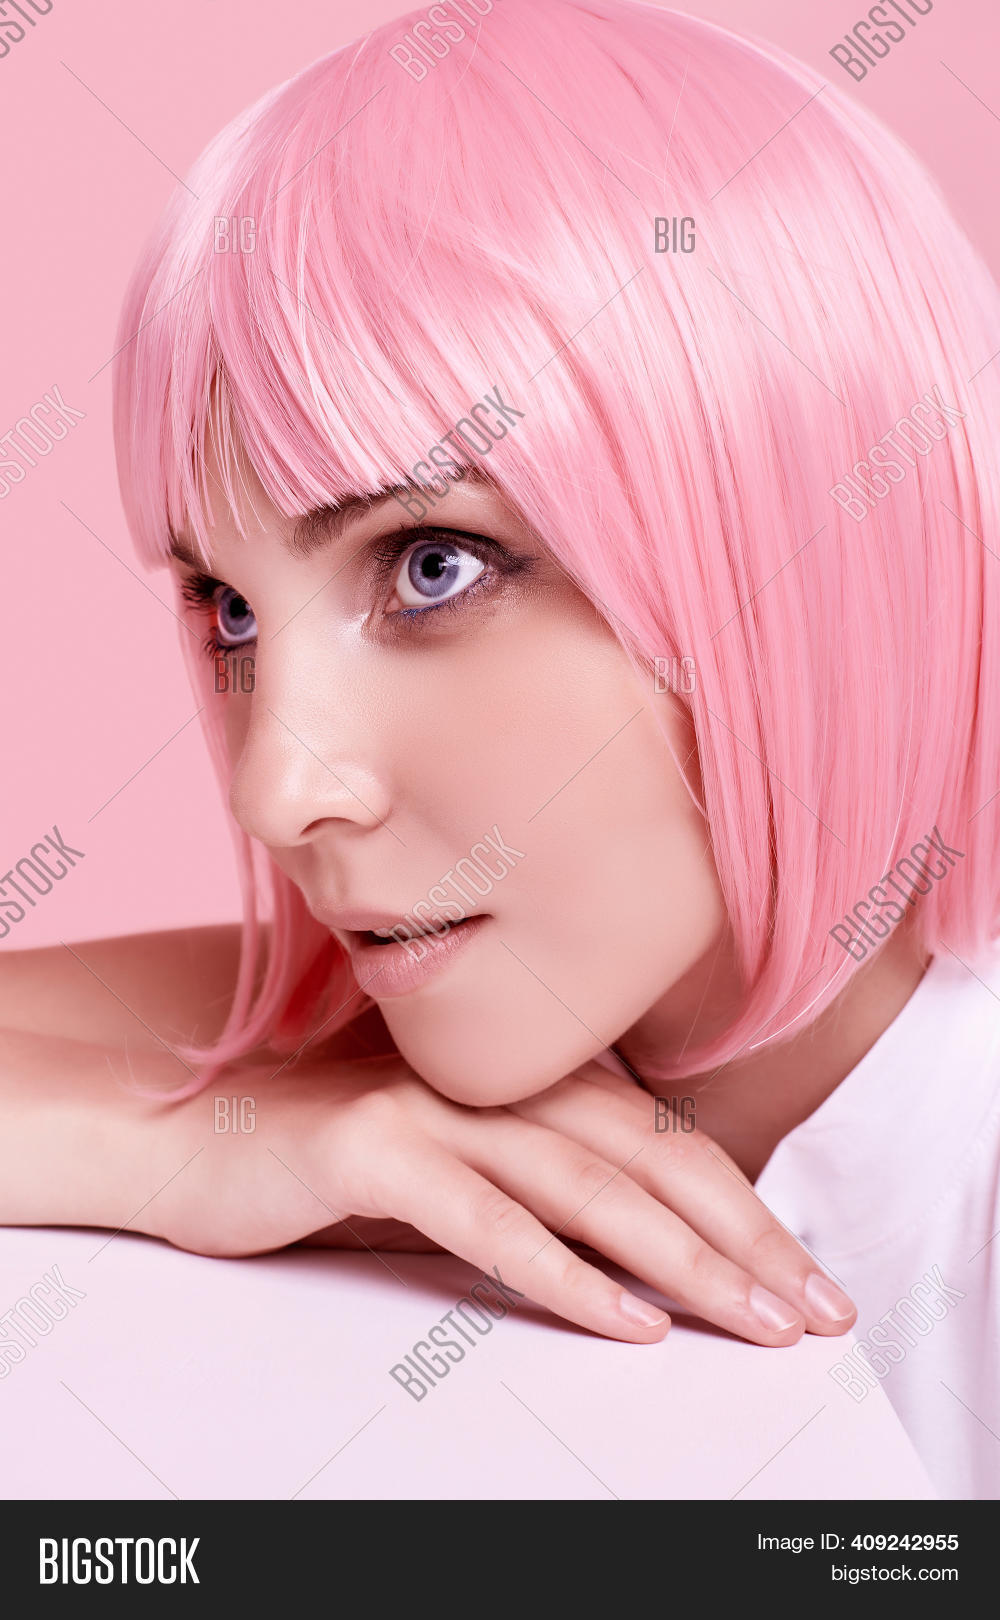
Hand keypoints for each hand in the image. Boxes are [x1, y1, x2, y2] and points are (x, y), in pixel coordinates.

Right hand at [158, 1052, 855, 1346]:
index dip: (743, 1204)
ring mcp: (434, 1106)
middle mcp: (491, 1076)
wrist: (182, 1130)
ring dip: (683, 1262)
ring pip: (588, 1185)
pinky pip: (488, 1220)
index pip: (660, 1137)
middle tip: (813, 1311)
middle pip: (648, 1156)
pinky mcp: (373, 1148)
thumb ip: (534, 1179)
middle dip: (744, 1238)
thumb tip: (641, 1252)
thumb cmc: (324, 1154)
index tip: (802, 1276)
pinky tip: (626, 1324)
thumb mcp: (450, 1160)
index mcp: (520, 1072)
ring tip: (752, 1324)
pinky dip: (566, 1275)